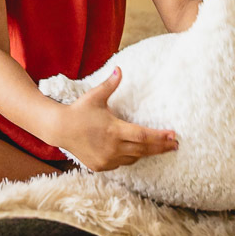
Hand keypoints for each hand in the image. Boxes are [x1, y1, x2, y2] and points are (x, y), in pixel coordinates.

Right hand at [57, 67, 178, 171]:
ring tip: (157, 147)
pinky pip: (121, 163)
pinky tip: (133, 152)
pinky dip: (129, 157)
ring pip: (133, 158)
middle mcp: (113, 148)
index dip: (160, 137)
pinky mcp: (100, 166)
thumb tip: (119, 69)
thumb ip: (110, 84)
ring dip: (145, 152)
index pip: (143, 136)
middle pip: (143, 150)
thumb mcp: (95, 96)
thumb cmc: (79, 110)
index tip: (173, 135)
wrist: (59, 128)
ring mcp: (107, 160)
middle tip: (174, 145)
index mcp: (114, 130)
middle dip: (160, 147)